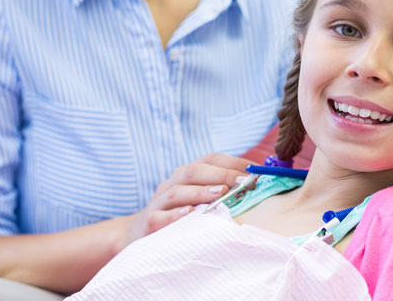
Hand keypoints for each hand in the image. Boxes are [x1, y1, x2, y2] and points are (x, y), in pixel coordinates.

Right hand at [115, 153, 253, 251]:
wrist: (138, 233)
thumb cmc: (178, 215)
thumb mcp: (196, 199)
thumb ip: (220, 190)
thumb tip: (254, 183)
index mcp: (186, 174)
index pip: (210, 160)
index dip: (232, 162)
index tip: (254, 170)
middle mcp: (172, 183)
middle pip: (194, 171)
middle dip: (221, 174)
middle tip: (242, 181)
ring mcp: (159, 202)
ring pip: (177, 192)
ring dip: (201, 192)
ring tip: (221, 193)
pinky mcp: (149, 223)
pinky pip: (160, 217)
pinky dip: (175, 215)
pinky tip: (190, 214)